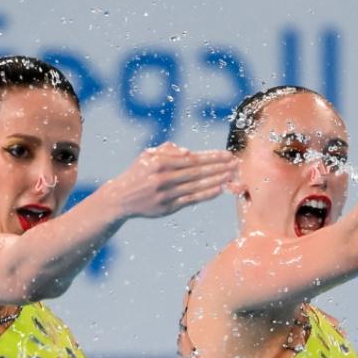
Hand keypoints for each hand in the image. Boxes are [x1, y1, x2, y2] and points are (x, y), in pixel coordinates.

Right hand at [103, 142, 235, 218]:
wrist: (121, 198)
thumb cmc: (139, 173)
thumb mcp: (148, 156)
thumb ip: (168, 150)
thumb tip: (189, 152)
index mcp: (160, 162)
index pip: (192, 159)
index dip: (212, 157)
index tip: (228, 155)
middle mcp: (163, 177)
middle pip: (198, 172)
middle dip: (220, 167)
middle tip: (236, 164)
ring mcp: (166, 193)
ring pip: (197, 186)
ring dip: (217, 181)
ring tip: (232, 176)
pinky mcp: (167, 207)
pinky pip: (191, 199)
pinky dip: (206, 194)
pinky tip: (219, 190)